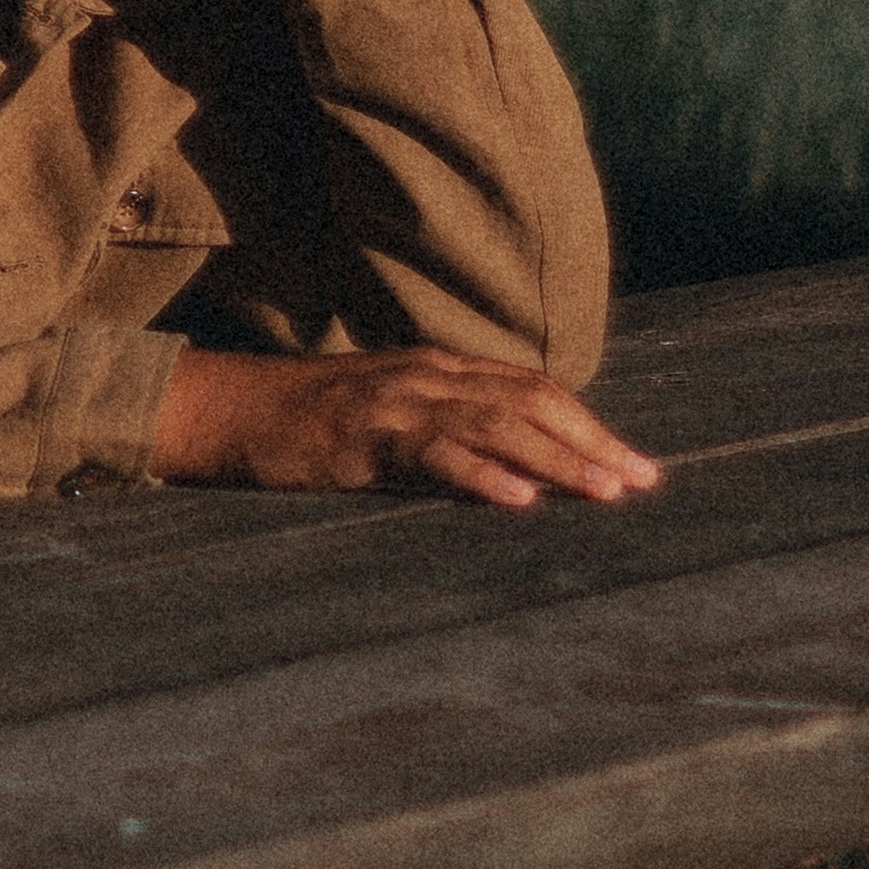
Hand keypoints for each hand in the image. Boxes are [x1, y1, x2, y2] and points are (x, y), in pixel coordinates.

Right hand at [153, 339, 662, 510]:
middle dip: (592, 443)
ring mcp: (396, 400)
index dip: (588, 424)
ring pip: (497, 424)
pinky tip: (518, 500)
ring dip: (558, 460)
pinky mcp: (362, 433)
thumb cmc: (301, 425)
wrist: (225, 408)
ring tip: (604, 493)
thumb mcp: (385, 423)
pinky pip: (433, 452)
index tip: (634, 465)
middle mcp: (428, 374)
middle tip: (643, 483)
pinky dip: (481, 475)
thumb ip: (442, 437)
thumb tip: (505, 477)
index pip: (532, 388)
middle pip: (531, 400)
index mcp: (437, 369)